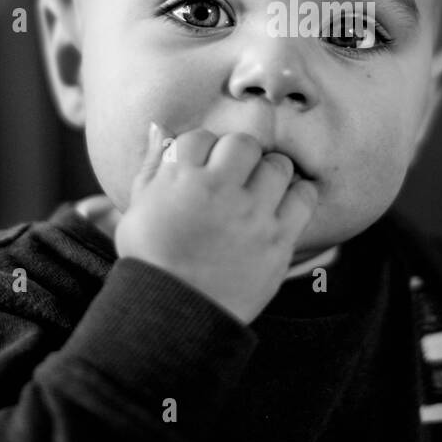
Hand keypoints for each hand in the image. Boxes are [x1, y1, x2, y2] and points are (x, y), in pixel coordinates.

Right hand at [113, 122, 318, 324]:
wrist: (174, 315)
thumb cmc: (152, 261)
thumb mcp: (136, 209)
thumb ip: (151, 165)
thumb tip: (160, 126)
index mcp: (179, 179)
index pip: (200, 137)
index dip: (201, 152)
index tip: (201, 172)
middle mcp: (218, 190)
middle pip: (243, 143)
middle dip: (237, 157)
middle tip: (232, 179)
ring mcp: (252, 215)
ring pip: (277, 165)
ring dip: (268, 174)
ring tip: (256, 194)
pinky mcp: (278, 240)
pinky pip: (304, 197)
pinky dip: (297, 197)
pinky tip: (281, 208)